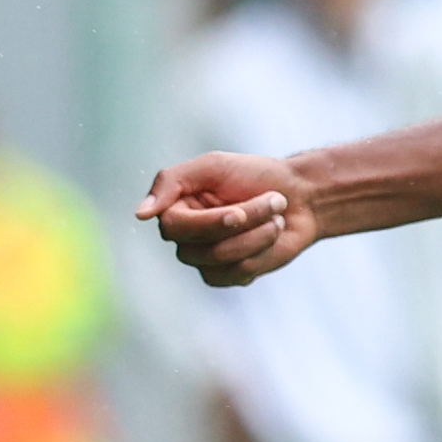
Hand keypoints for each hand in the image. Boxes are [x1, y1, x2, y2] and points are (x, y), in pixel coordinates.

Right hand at [141, 151, 323, 286]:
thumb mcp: (212, 166)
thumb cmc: (256, 175)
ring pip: (222, 261)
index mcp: (175, 208)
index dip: (210, 223)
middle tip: (275, 201)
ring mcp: (206, 259)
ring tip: (277, 216)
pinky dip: (262, 253)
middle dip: (244, 224)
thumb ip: (171, 181)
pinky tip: (273, 235)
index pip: (173, 227)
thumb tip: (140, 214)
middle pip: (200, 248)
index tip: (239, 212)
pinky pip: (238, 274)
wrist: (301, 196)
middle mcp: (185, 237)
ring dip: (258, 236)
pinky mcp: (229, 275)